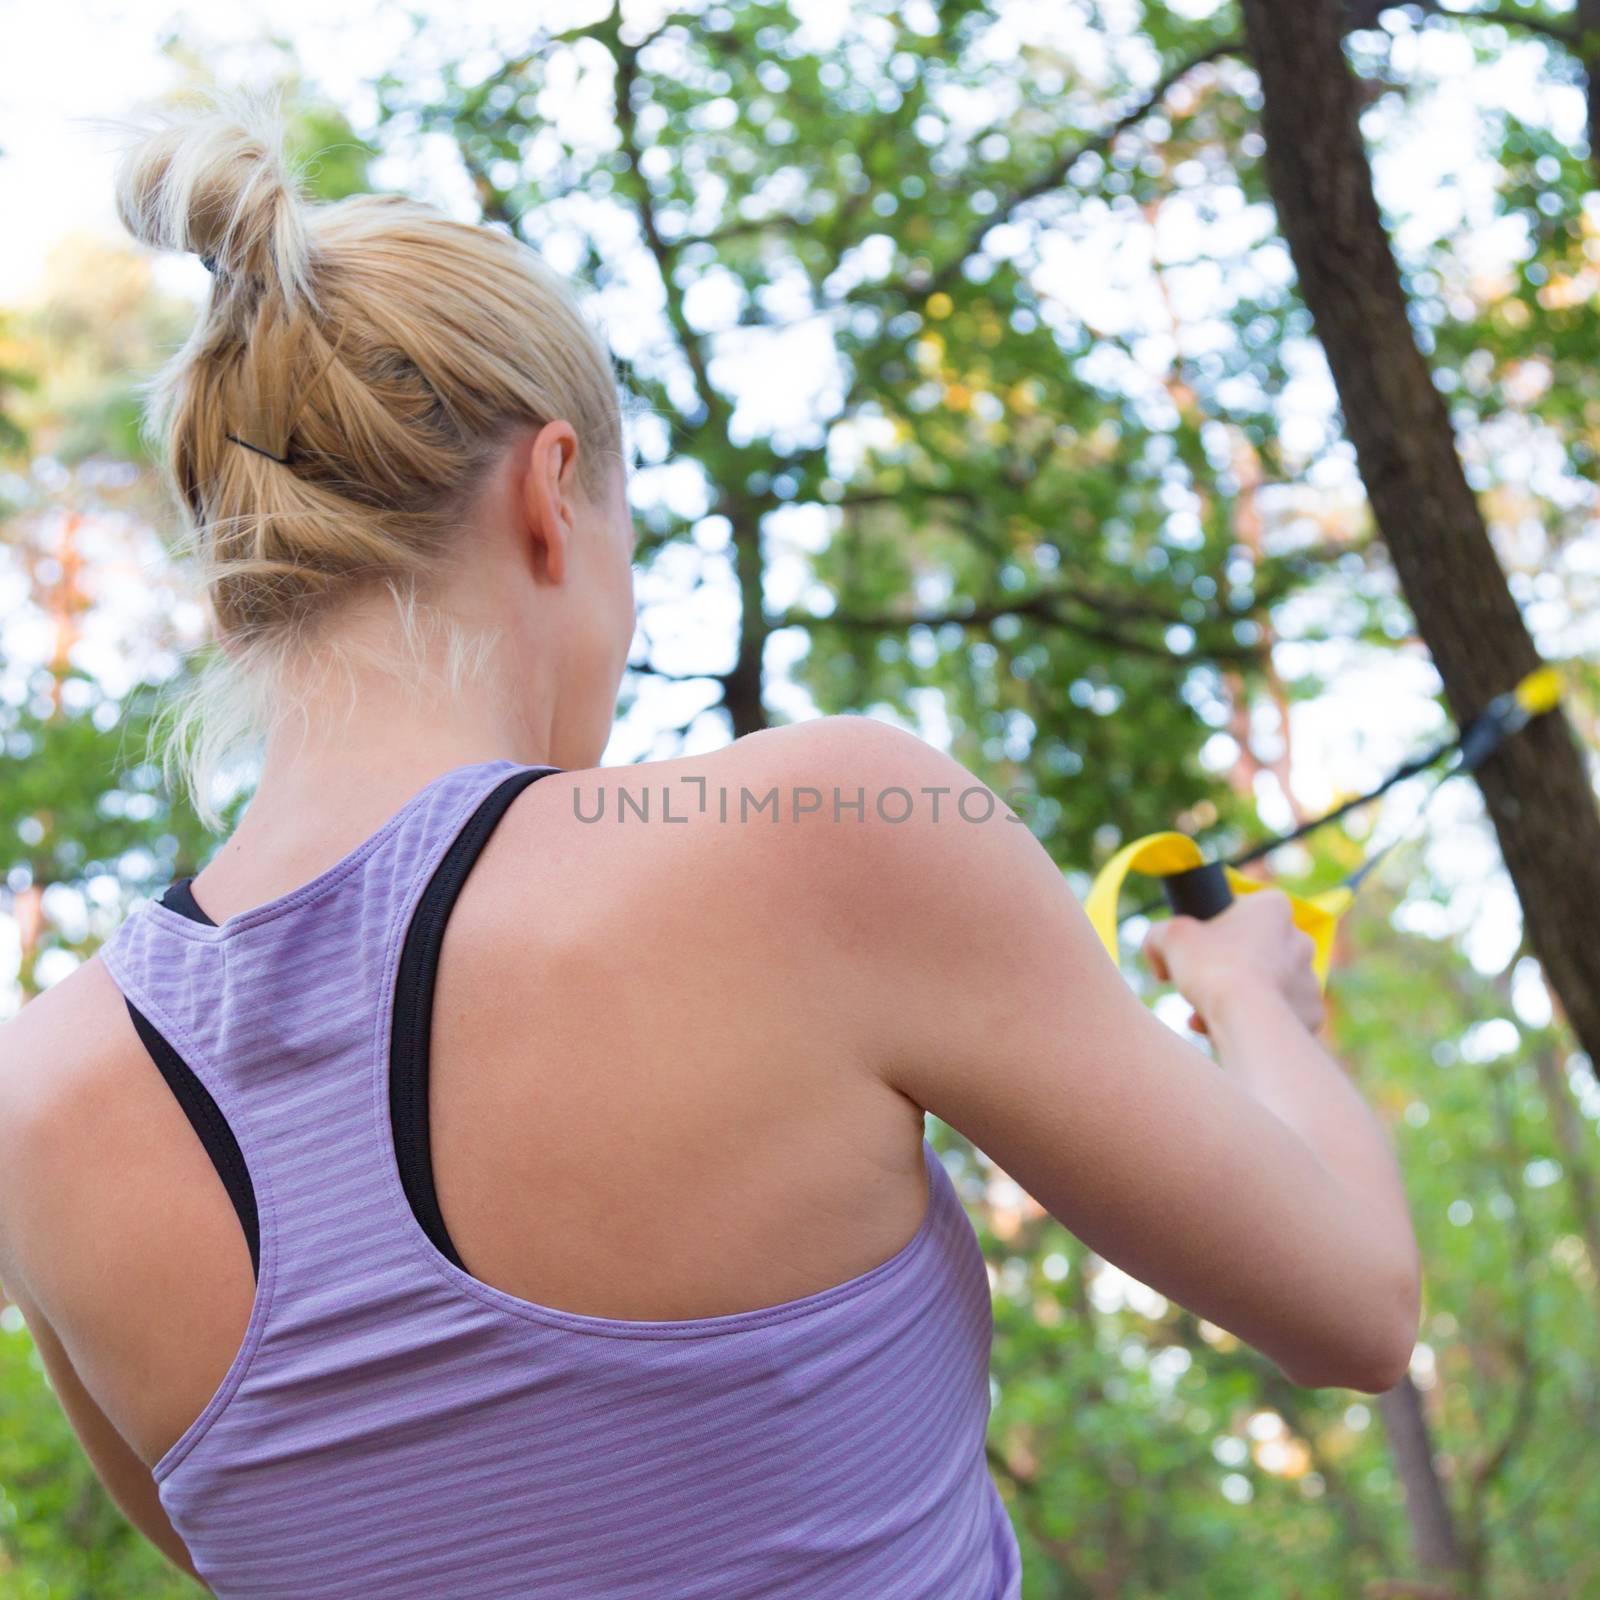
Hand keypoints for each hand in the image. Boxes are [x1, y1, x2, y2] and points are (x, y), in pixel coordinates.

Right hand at [1141, 889, 1324, 1037]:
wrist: (1247, 1019)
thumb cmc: (1212, 968)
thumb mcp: (1169, 936)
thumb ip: (1159, 933)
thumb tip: (1157, 949)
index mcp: (1272, 908)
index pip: (1240, 909)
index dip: (1212, 929)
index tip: (1194, 949)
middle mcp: (1299, 938)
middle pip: (1251, 950)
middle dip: (1223, 969)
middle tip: (1196, 986)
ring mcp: (1309, 977)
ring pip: (1263, 985)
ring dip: (1233, 998)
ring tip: (1204, 1015)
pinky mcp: (1312, 1013)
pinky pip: (1276, 1015)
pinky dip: (1253, 1021)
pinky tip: (1225, 1030)